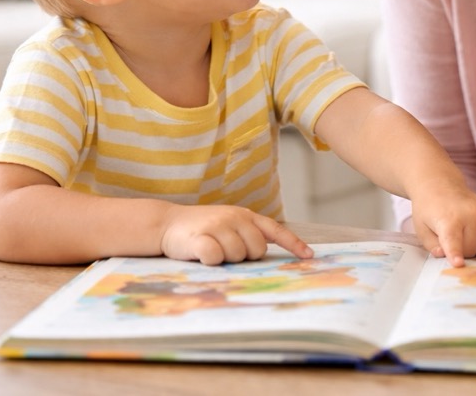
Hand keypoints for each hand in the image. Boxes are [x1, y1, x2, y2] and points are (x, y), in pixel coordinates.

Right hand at [159, 204, 312, 263]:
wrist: (166, 223)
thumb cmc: (202, 229)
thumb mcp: (229, 225)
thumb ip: (249, 235)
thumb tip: (268, 254)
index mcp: (245, 215)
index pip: (275, 230)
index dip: (293, 244)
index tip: (309, 257)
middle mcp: (234, 217)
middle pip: (256, 250)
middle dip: (246, 257)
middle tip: (227, 252)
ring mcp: (217, 226)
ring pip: (237, 255)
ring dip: (227, 260)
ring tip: (212, 249)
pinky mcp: (199, 238)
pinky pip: (215, 257)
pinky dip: (211, 260)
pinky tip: (203, 256)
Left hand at [410, 183, 475, 266]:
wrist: (441, 187)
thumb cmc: (430, 210)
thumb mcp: (422, 229)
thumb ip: (433, 246)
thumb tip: (446, 257)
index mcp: (448, 220)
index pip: (453, 242)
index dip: (455, 255)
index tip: (458, 264)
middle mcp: (470, 215)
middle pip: (471, 251)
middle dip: (463, 253)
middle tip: (454, 242)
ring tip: (466, 237)